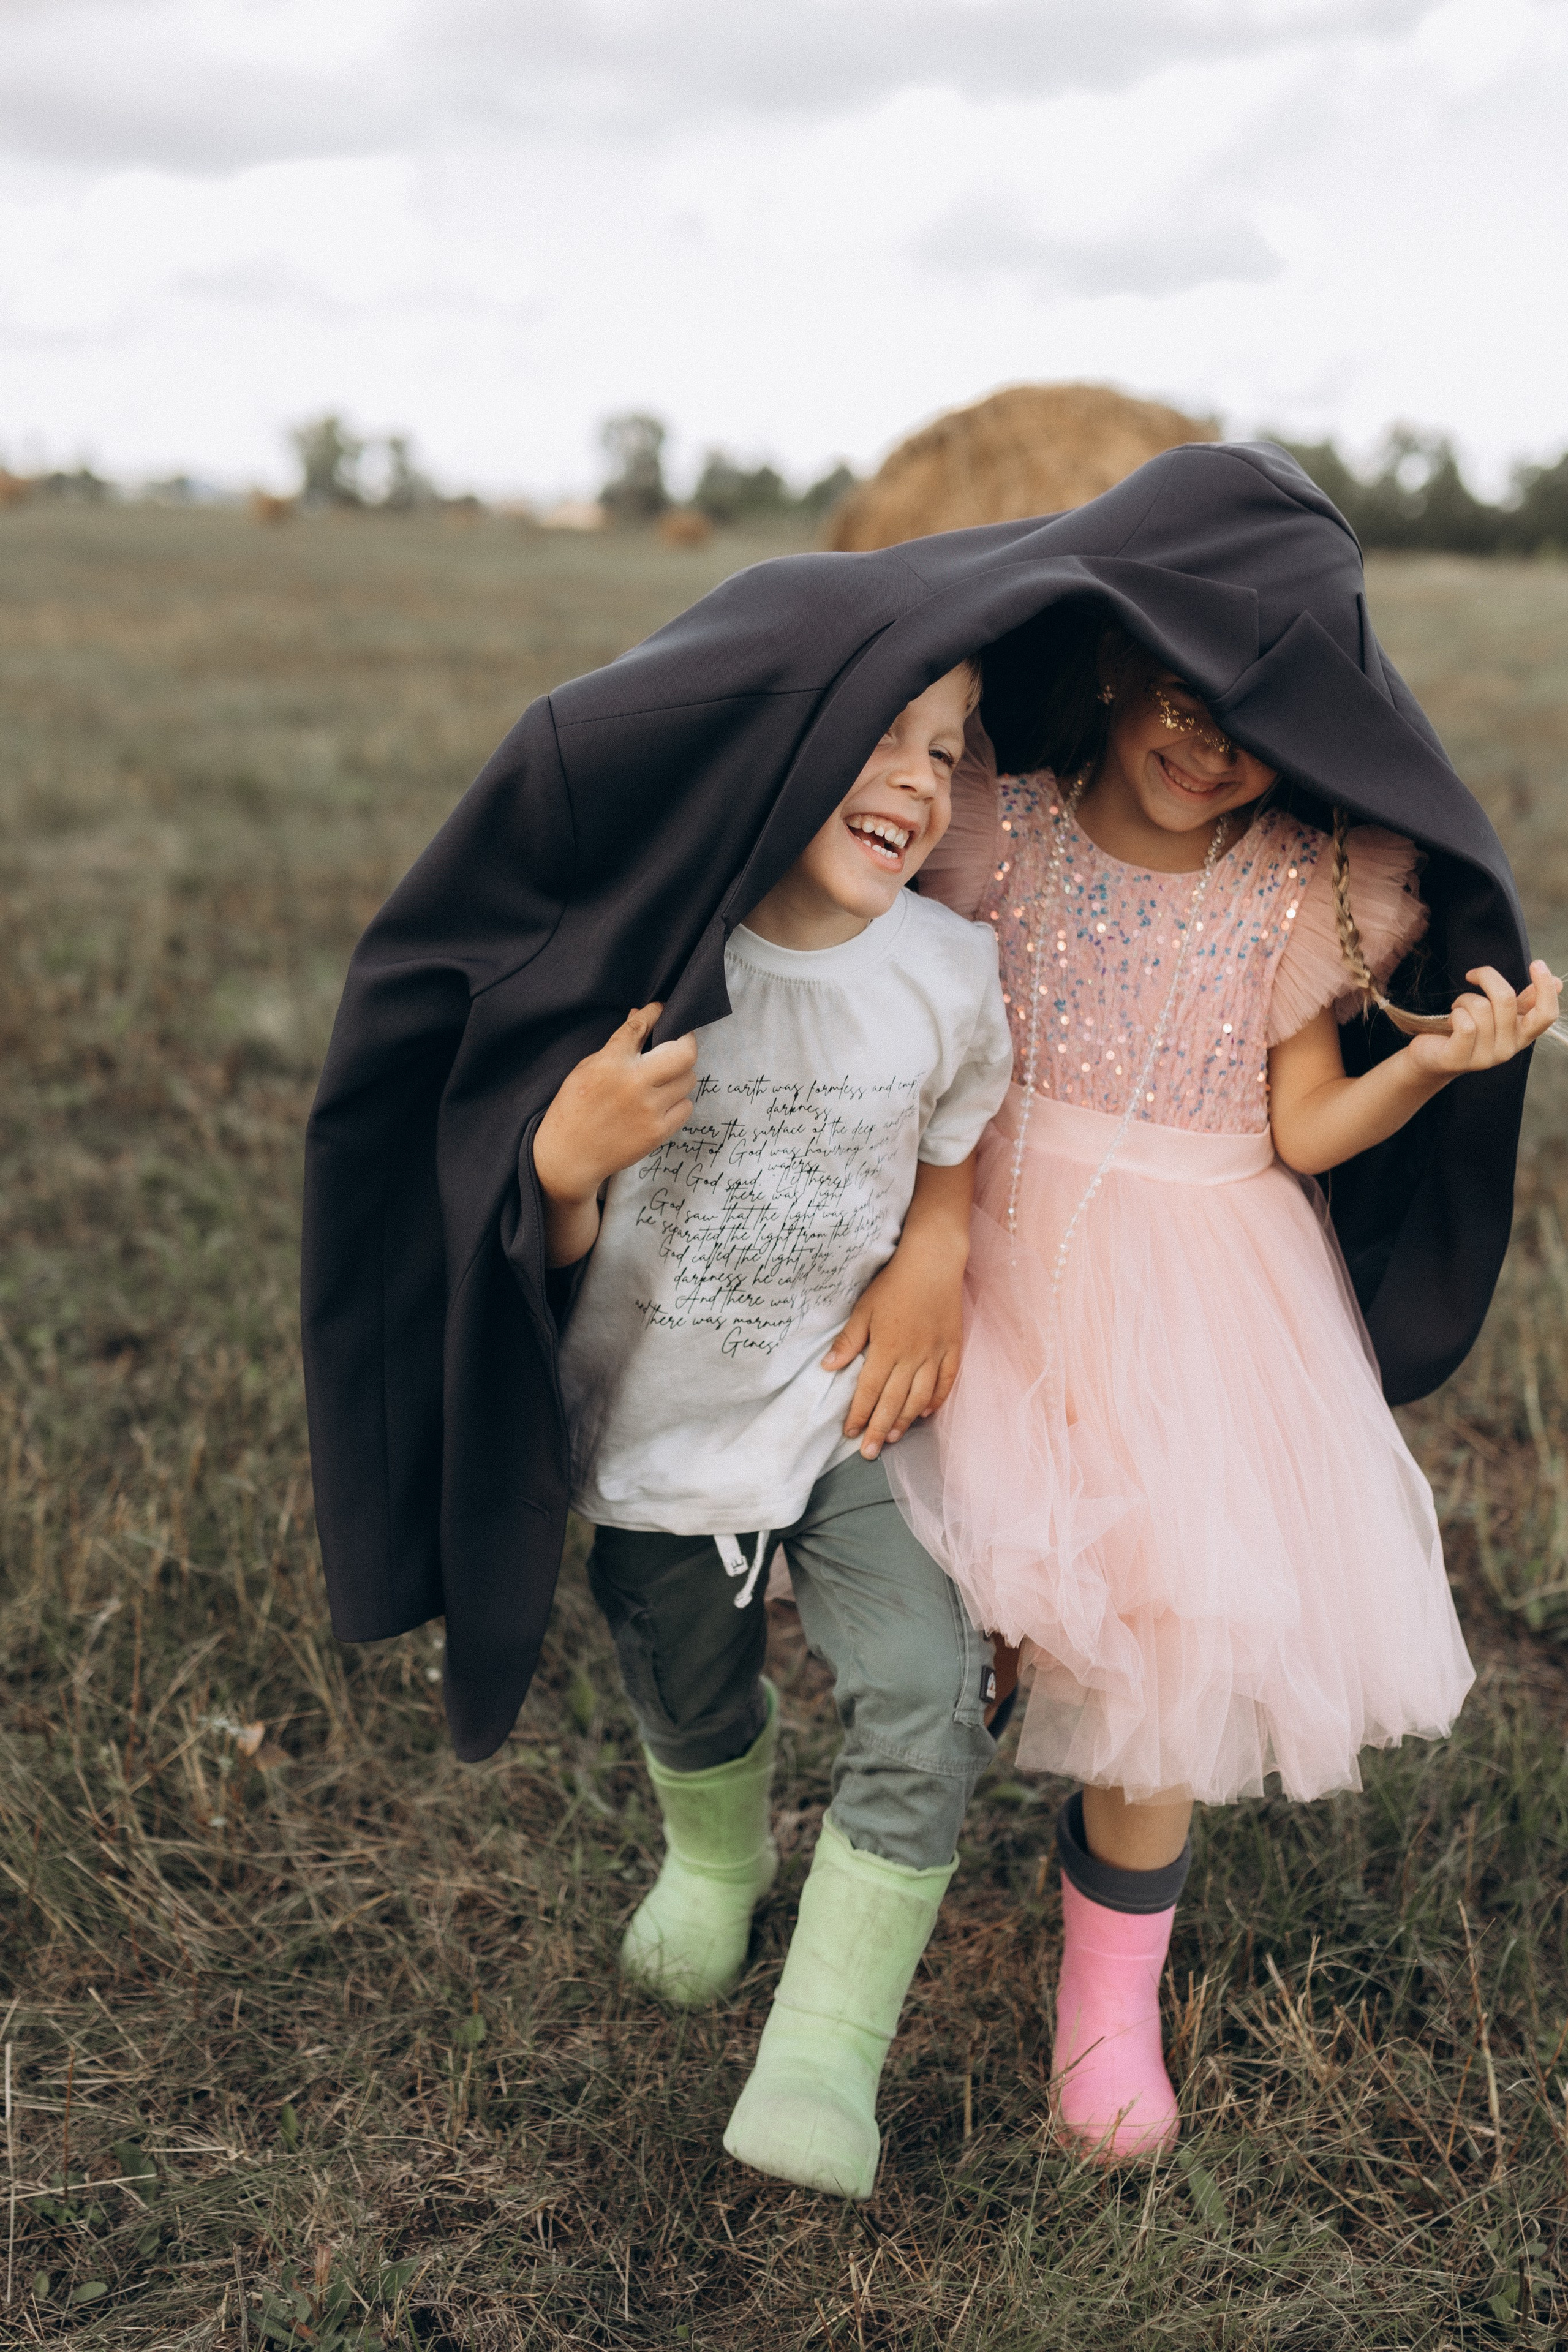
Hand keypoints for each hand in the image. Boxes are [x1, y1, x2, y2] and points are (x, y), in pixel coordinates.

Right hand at [532, 1005, 696, 1265]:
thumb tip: (640, 1015)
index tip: (661, 1009)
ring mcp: (649, 1110)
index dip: (655, 1012)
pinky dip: (678, 1101)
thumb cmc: (573, 1109)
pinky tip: (661, 1102)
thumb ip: (616, 1044)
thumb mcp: (585, 1068)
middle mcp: (634, 1085)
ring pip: (688, 1079)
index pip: (641, 1026)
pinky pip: (686, 1107)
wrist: (569, 1156)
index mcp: (610, 1064)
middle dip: (685, 1041)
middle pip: (685, 1053)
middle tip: (678, 1041)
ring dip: (680, 1074)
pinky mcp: (658, 1132)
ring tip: (663, 1077)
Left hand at [823, 1237, 965, 1461]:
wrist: (934, 1260)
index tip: (850, 1433)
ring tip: (892, 1438)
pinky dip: (935, 1401)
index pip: (869, 1391)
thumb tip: (828, 1367)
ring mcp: (935, 1354)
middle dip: (879, 1429)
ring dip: (904, 1421)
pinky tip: (924, 1414)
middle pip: (893, 1402)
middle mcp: (912, 1356)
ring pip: (919, 1398)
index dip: (859, 1415)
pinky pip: (946, 1383)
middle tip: (870, 1452)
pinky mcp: (953, 1348)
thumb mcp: (864, 1308)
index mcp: (887, 1347)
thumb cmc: (895, 1283)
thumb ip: (849, 1341)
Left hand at [1406, 960, 1562, 1079]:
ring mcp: (1485, 1058)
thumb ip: (1524, 1001)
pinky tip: (1451, 1018)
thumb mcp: (1498, 1014)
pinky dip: (1455, 1013)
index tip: (1537, 963)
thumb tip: (1558, 983)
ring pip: (1481, 1008)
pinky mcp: (1460, 1059)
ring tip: (1458, 1008)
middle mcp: (1508, 1049)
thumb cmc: (1467, 1030)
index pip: (1546, 1015)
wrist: (1433, 1057)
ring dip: (1464, 999)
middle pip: (1506, 999)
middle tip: (1472, 976)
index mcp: (1522, 1035)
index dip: (1545, 989)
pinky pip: (1465, 1024)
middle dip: (1486, 977)